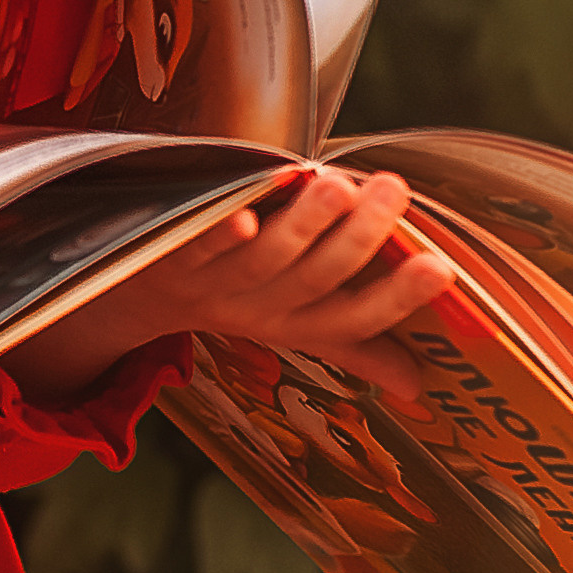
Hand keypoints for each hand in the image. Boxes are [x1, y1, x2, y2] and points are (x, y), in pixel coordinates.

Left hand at [11, 166, 453, 408]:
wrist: (132, 297)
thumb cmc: (232, 297)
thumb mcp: (294, 324)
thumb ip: (356, 342)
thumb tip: (420, 385)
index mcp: (296, 323)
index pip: (356, 318)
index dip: (397, 299)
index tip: (441, 268)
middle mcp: (259, 308)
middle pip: (316, 282)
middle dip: (358, 239)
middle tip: (393, 190)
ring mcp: (213, 283)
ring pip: (265, 261)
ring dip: (302, 226)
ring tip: (337, 186)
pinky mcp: (172, 254)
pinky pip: (195, 246)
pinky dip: (217, 233)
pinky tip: (242, 216)